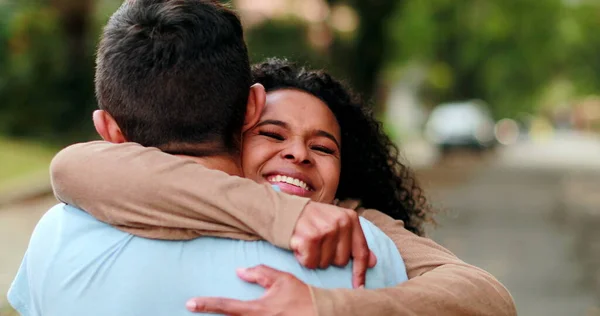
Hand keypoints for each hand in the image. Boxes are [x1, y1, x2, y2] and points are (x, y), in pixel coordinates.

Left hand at [186, 265, 314, 315]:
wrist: (322, 314)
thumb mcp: (282, 280)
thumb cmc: (302, 297)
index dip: (207, 305)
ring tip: (225, 309)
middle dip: (214, 315)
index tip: (190, 303)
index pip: (227, 307)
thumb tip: (240, 271)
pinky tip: (244, 313)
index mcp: (258, 310)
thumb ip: (260, 273)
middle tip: (198, 307)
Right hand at [291, 201, 376, 287]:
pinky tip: (300, 245)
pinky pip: (310, 263)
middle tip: (318, 244)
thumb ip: (354, 241)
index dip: (360, 271)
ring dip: (314, 258)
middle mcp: (340, 222)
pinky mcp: (310, 238)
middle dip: (328, 258)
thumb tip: (373, 261)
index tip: (359, 286)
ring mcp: (326, 230)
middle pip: (341, 262)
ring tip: (308, 243)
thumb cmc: (312, 219)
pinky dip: (303, 258)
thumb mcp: (336, 223)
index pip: (361, 251)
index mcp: (350, 218)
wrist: (283, 210)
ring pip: (325, 264)